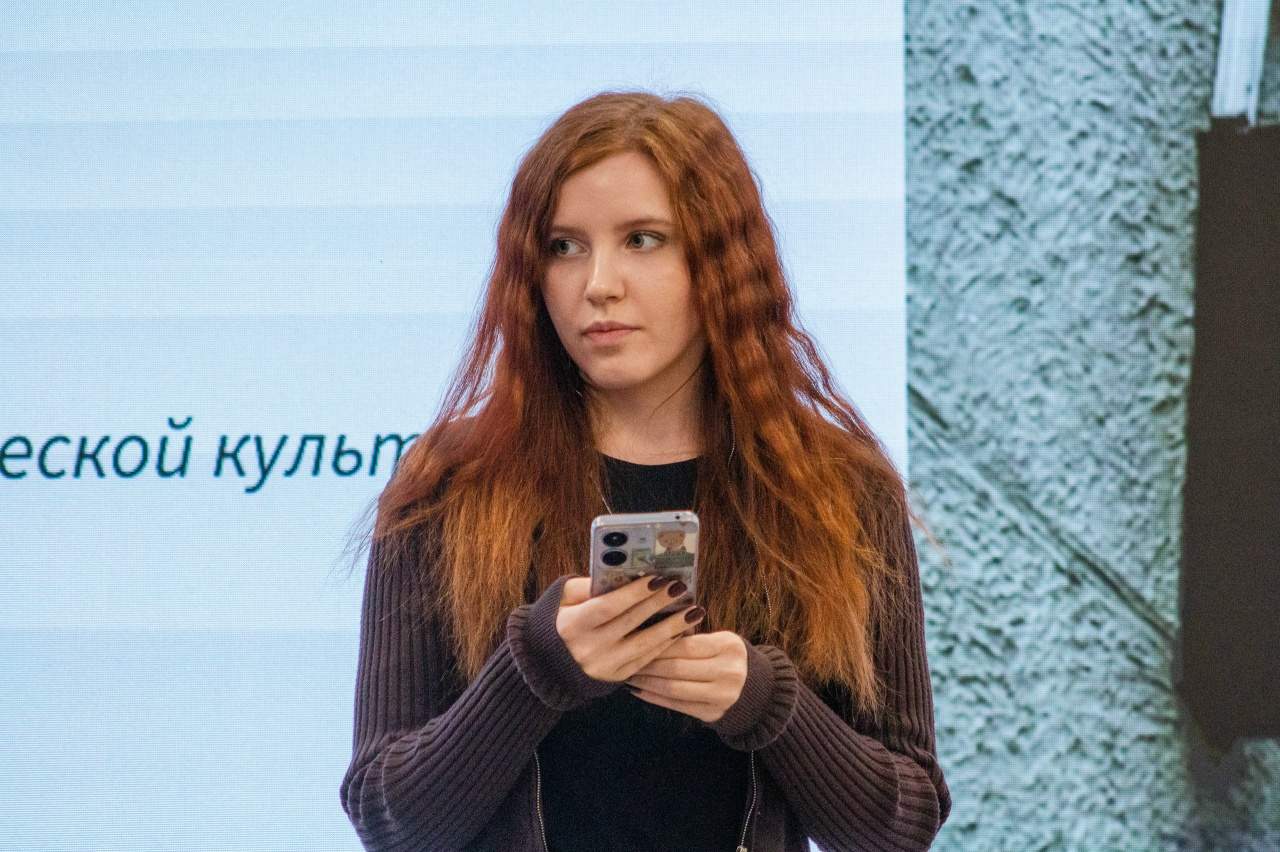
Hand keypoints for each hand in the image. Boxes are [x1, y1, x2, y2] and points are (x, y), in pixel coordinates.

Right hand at [556, 574, 705, 682]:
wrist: (545, 665)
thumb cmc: (556, 621)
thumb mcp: (562, 598)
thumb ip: (587, 585)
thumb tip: (621, 573)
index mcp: (572, 625)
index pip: (608, 607)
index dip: (634, 593)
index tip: (657, 577)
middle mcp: (588, 648)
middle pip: (630, 623)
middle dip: (658, 603)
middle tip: (680, 587)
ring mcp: (603, 666)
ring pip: (644, 645)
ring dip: (672, 627)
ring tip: (693, 611)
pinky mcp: (614, 678)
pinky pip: (645, 660)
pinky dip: (664, 645)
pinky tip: (680, 631)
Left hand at [625, 631, 748, 723]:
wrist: (757, 691)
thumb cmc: (728, 659)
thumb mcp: (720, 642)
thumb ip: (693, 640)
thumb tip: (651, 634)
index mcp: (728, 647)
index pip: (686, 645)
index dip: (658, 644)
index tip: (636, 641)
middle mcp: (728, 672)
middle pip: (677, 668)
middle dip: (647, 664)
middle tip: (625, 659)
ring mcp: (721, 696)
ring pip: (674, 688)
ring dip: (647, 682)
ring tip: (629, 675)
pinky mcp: (712, 714)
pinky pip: (677, 705)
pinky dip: (655, 698)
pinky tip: (639, 691)